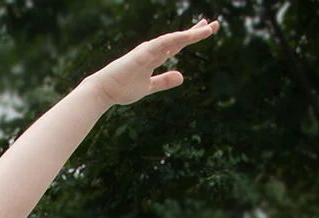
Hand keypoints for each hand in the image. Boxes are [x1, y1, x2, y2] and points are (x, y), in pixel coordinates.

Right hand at [87, 18, 219, 106]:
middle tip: (214, 23)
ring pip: (174, 39)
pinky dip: (175, 39)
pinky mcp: (142, 54)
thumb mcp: (149, 87)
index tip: (206, 30)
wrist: (104, 91)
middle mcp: (153, 50)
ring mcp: (148, 50)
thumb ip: (164, 81)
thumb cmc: (122, 88)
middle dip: (196, 31)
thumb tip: (182, 76)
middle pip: (179, 38)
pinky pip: (162, 44)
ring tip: (207, 28)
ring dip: (190, 33)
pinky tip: (187, 36)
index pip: (177, 45)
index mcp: (155, 57)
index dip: (192, 37)